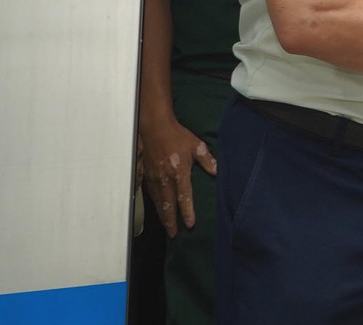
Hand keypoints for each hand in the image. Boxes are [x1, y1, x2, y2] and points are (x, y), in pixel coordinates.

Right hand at [137, 115, 215, 237]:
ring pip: (157, 202)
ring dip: (162, 215)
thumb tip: (217, 172)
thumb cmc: (177, 136)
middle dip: (170, 221)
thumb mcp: (197, 146)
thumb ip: (208, 160)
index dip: (187, 212)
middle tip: (174, 234)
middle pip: (167, 205)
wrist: (155, 127)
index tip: (189, 224)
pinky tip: (155, 210)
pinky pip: (148, 193)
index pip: (184, 197)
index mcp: (179, 172)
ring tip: (166, 226)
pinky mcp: (145, 175)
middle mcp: (165, 178)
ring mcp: (153, 178)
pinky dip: (152, 204)